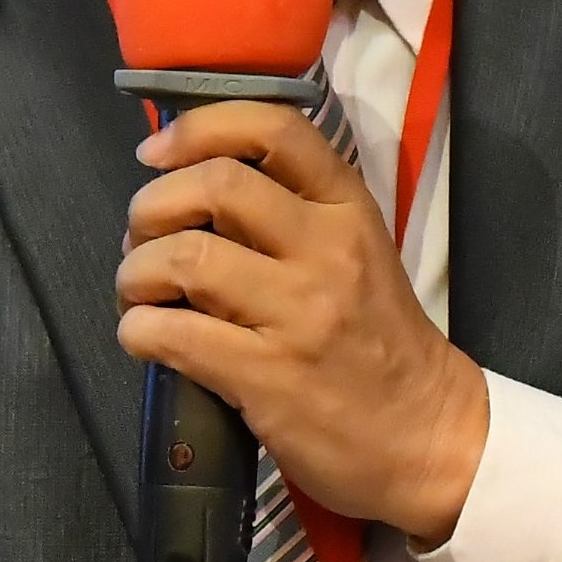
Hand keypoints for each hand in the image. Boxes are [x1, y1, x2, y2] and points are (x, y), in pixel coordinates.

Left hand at [115, 99, 489, 542]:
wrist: (424, 433)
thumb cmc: (377, 341)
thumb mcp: (356, 252)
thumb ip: (290, 214)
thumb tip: (189, 189)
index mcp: (348, 208)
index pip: (274, 129)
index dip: (199, 128)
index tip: (155, 154)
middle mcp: (328, 249)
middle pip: (216, 185)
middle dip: (152, 205)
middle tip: (141, 238)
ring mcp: (300, 313)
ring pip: (187, 257)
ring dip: (137, 272)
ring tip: (139, 292)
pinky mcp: (270, 375)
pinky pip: (174, 334)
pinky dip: (138, 329)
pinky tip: (145, 336)